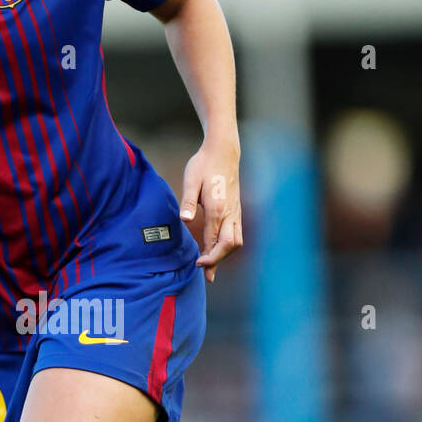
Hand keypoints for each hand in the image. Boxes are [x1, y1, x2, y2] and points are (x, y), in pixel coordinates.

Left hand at [179, 141, 241, 281]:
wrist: (223, 151)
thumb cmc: (204, 164)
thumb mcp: (191, 180)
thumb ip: (188, 200)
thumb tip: (185, 219)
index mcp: (218, 208)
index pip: (216, 241)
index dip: (208, 257)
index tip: (197, 265)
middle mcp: (230, 212)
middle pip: (230, 246)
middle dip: (218, 260)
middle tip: (203, 270)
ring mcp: (236, 211)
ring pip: (236, 241)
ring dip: (224, 254)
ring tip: (210, 264)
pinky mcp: (236, 209)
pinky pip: (235, 233)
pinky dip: (227, 246)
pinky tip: (217, 249)